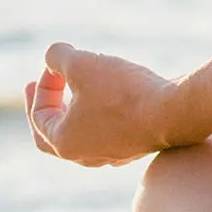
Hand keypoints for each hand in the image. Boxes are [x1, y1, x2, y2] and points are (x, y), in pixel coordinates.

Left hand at [24, 42, 178, 166]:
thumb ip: (58, 56)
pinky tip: (105, 100)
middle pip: (51, 136)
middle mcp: (85, 156)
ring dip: (72, 111)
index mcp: (64, 143)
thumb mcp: (82, 63)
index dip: (43, 84)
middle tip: (38, 84)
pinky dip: (95, 117)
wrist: (174, 111)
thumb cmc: (123, 91)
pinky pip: (104, 135)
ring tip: (75, 90)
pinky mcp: (133, 147)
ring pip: (80, 136)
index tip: (58, 65)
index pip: (39, 114)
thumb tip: (53, 57)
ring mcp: (111, 155)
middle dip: (45, 106)